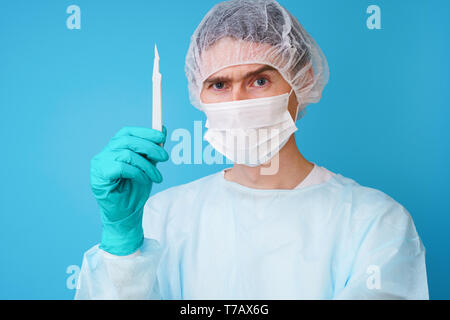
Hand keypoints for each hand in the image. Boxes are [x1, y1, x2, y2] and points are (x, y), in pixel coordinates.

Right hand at [90, 126, 168, 254]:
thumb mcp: (148, 166)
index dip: (144, 131)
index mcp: (114, 149)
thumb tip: (162, 128)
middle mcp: (104, 154)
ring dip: (147, 165)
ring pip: (127, 154)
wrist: (127, 215)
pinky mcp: (99, 176)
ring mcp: (99, 164)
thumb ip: (152, 149)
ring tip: (157, 177)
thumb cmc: (135, 191)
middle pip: (128, 141)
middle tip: (165, 157)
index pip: (127, 132)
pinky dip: (137, 173)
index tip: (162, 136)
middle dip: (150, 147)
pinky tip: (144, 181)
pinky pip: (122, 167)